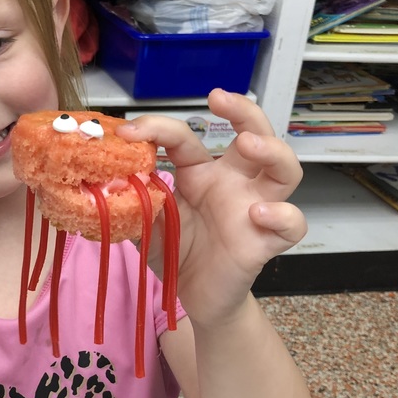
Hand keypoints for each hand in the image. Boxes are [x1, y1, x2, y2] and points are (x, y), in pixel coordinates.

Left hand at [118, 89, 306, 323]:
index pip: (186, 139)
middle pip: (256, 133)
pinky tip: (258, 214)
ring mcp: (254, 208)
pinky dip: (282, 215)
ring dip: (273, 151)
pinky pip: (292, 223)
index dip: (159, 129)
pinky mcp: (266, 240)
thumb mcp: (144, 222)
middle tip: (219, 99)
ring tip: (247, 145)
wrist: (192, 298)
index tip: (129, 132)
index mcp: (200, 173)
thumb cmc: (174, 252)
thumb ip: (129, 199)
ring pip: (286, 170)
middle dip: (244, 111)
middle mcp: (233, 183)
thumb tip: (104, 176)